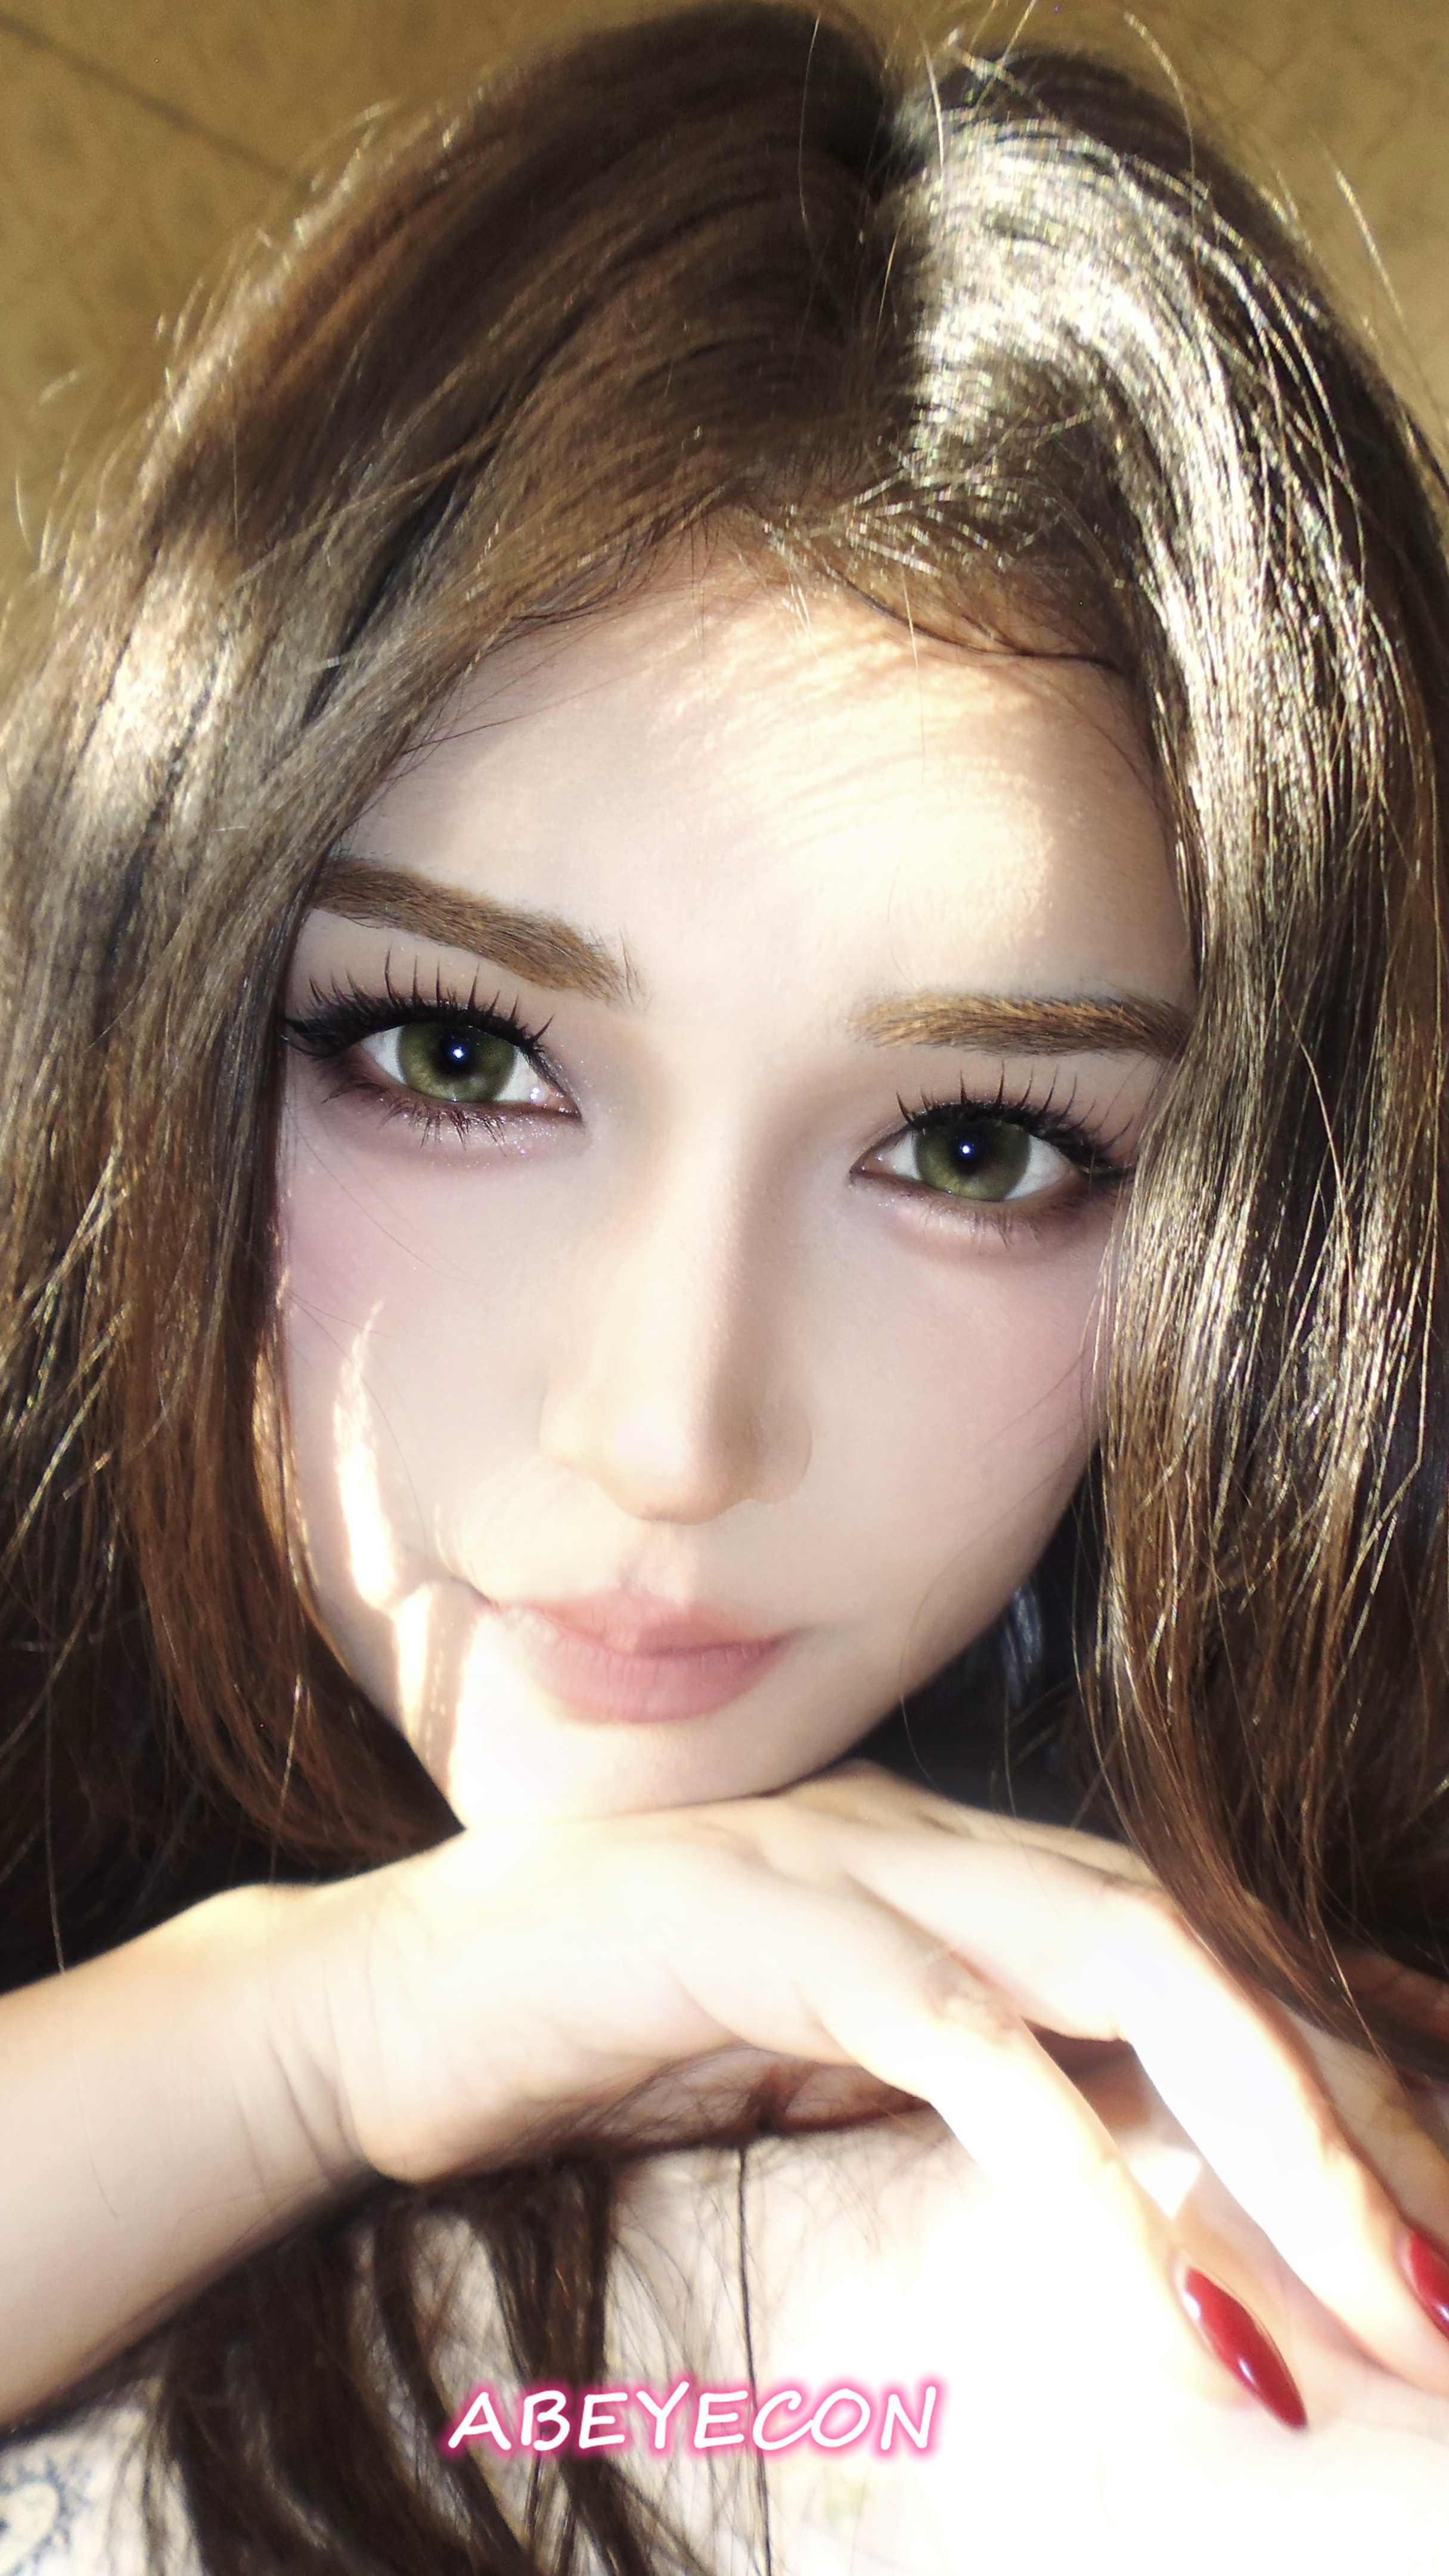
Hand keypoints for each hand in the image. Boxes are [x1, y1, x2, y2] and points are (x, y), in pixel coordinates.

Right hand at [283, 1758, 1448, 2422]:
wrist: (376, 2005)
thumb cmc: (598, 2043)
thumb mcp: (816, 2061)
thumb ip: (962, 2072)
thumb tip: (1133, 2177)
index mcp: (948, 1865)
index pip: (1196, 1937)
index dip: (1338, 2041)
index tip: (1440, 2182)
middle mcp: (926, 1838)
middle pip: (1202, 1943)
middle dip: (1349, 2110)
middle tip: (1444, 2285)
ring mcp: (846, 1865)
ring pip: (1125, 1960)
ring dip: (1271, 2135)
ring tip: (1369, 2297)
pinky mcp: (757, 1928)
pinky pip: (956, 2034)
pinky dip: (1071, 2159)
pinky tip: (1149, 2291)